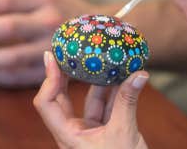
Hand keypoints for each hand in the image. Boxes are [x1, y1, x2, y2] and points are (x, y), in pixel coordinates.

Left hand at [34, 51, 148, 148]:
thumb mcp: (125, 134)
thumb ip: (128, 102)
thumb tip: (139, 73)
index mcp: (67, 136)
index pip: (46, 103)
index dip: (48, 78)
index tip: (53, 56)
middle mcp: (74, 133)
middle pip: (62, 97)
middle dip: (70, 73)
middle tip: (72, 49)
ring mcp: (89, 133)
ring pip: (89, 100)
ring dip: (99, 80)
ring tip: (106, 57)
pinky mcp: (106, 134)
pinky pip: (106, 107)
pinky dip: (114, 92)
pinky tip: (124, 76)